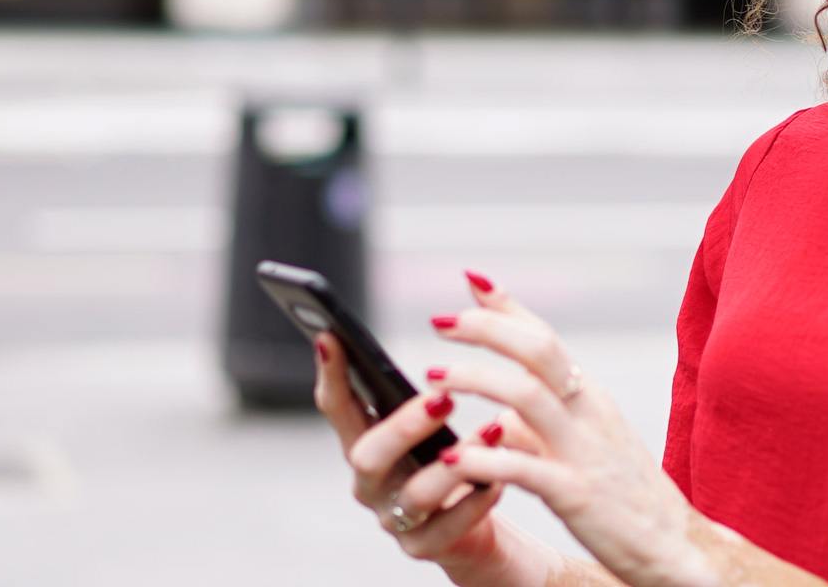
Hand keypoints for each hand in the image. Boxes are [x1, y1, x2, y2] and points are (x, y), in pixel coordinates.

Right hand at [312, 329, 522, 583]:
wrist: (480, 530)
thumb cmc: (456, 453)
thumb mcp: (449, 407)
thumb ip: (463, 345)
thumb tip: (478, 277)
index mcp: (367, 439)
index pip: (337, 405)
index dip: (329, 373)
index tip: (330, 336)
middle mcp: (371, 479)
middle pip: (366, 454)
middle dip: (401, 424)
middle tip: (442, 396)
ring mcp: (394, 518)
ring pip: (412, 495)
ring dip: (451, 464)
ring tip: (491, 434)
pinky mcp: (425, 549)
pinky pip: (448, 530)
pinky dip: (474, 504)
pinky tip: (498, 480)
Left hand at [421, 272, 714, 586]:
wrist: (676, 547)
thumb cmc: (624, 497)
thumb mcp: (584, 448)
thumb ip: (538, 428)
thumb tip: (497, 417)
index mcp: (588, 396)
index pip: (545, 335)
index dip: (506, 306)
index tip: (470, 279)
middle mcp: (588, 412)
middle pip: (537, 349)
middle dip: (485, 330)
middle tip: (439, 324)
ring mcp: (583, 451)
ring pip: (525, 396)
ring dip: (474, 379)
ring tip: (432, 379)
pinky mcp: (577, 496)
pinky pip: (524, 468)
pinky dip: (484, 458)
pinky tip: (452, 457)